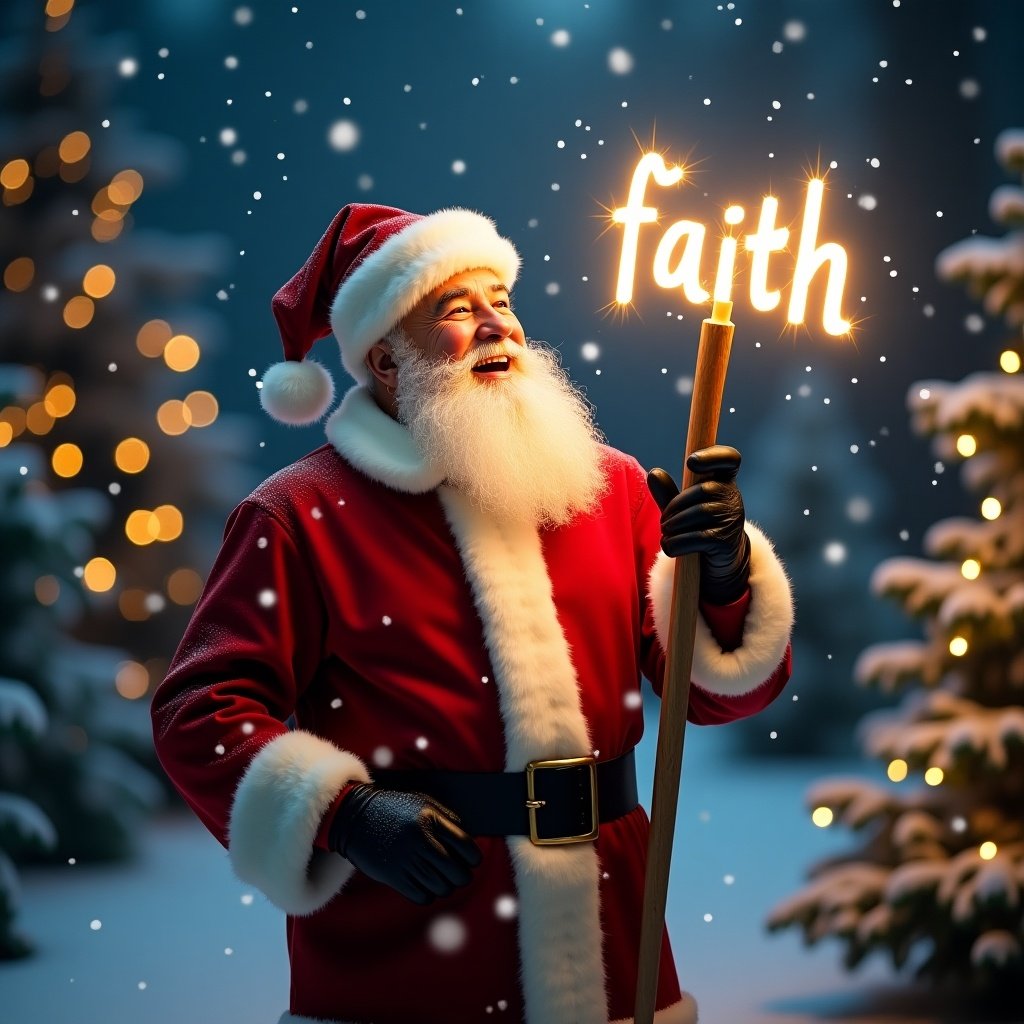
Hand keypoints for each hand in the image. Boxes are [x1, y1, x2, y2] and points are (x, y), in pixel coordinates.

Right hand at [329, 785, 481, 904]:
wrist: (355, 817)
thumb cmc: (393, 808)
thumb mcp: (421, 802)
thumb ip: (446, 818)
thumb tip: (469, 839)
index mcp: (429, 820)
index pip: (465, 845)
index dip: (474, 857)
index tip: (473, 861)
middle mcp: (420, 840)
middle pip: (455, 871)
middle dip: (462, 876)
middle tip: (461, 875)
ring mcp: (407, 860)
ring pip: (441, 886)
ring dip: (446, 886)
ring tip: (444, 881)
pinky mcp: (394, 876)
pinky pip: (422, 896)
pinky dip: (429, 894)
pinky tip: (427, 885)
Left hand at [646, 444, 750, 604]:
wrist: (718, 561)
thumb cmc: (698, 526)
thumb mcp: (682, 508)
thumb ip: (668, 492)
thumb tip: (654, 473)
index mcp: (724, 482)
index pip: (730, 459)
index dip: (713, 455)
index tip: (691, 462)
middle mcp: (733, 497)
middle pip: (702, 490)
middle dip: (675, 506)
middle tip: (663, 523)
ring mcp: (733, 519)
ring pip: (699, 513)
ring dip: (673, 526)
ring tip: (665, 533)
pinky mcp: (727, 541)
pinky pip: (697, 537)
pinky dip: (677, 544)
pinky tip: (669, 548)